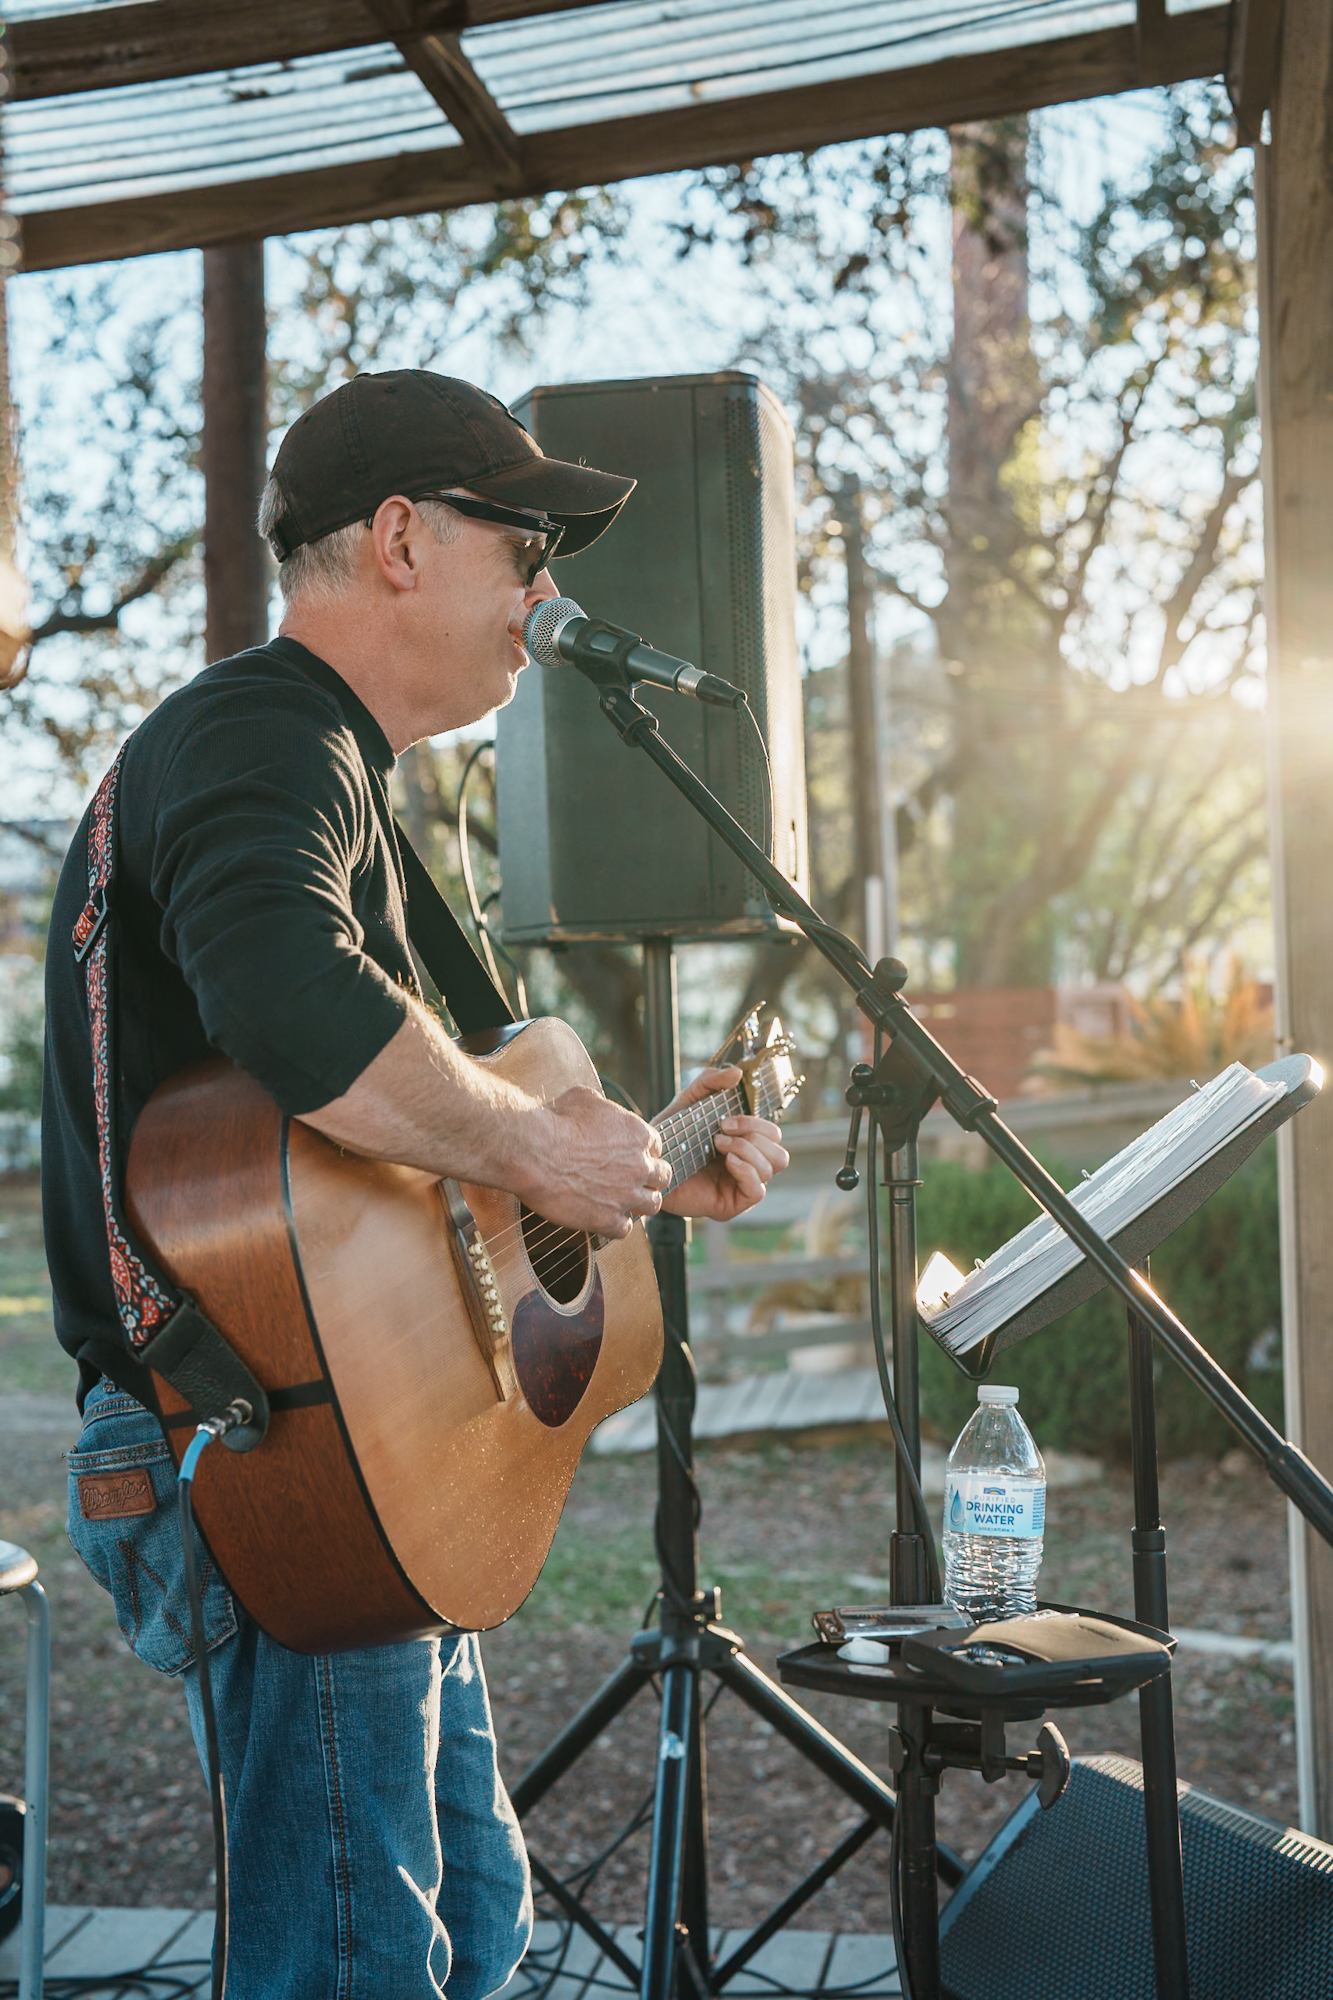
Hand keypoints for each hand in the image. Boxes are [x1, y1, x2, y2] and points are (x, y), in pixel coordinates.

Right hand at [515, 1086, 670, 1238]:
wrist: (535, 1152)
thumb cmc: (555, 1122)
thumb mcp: (584, 1098)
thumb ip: (602, 1106)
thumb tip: (599, 1107)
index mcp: (638, 1135)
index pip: (656, 1147)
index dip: (642, 1152)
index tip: (629, 1156)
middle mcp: (639, 1166)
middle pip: (662, 1177)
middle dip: (649, 1178)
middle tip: (631, 1179)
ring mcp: (626, 1195)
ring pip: (653, 1204)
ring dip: (639, 1202)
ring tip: (622, 1201)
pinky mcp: (607, 1219)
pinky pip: (625, 1229)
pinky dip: (615, 1225)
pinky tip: (602, 1217)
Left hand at [658, 1065, 789, 1222]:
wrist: (649, 1166)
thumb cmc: (671, 1136)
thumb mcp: (689, 1101)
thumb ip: (710, 1081)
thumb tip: (737, 1073)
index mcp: (746, 1144)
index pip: (773, 1135)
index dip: (757, 1123)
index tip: (726, 1119)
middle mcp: (749, 1166)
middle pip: (780, 1152)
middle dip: (754, 1135)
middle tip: (722, 1131)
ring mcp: (742, 1186)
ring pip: (772, 1167)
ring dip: (747, 1150)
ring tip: (718, 1145)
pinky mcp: (733, 1204)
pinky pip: (758, 1190)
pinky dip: (746, 1171)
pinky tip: (727, 1162)